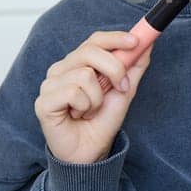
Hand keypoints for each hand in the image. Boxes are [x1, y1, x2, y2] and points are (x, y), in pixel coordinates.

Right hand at [34, 31, 152, 164]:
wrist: (90, 153)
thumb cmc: (102, 122)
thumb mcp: (124, 91)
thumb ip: (133, 67)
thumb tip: (147, 43)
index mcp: (78, 63)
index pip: (95, 40)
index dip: (116, 38)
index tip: (136, 42)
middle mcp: (61, 69)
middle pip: (90, 51)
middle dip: (114, 69)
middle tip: (121, 87)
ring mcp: (50, 84)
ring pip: (84, 75)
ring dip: (98, 98)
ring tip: (91, 110)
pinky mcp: (43, 101)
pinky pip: (73, 92)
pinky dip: (85, 107)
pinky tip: (79, 116)